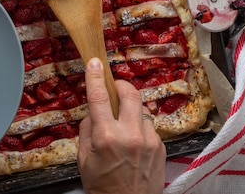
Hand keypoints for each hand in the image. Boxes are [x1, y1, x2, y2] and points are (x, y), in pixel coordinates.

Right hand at [78, 57, 165, 193]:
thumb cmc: (102, 186)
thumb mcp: (83, 159)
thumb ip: (88, 130)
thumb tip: (94, 111)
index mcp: (106, 137)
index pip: (100, 97)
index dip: (96, 77)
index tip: (94, 63)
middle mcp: (130, 135)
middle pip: (130, 93)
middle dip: (121, 85)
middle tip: (115, 88)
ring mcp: (149, 140)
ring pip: (141, 109)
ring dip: (131, 110)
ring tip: (123, 125)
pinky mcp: (161, 147)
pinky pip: (149, 126)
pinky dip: (140, 127)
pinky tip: (134, 141)